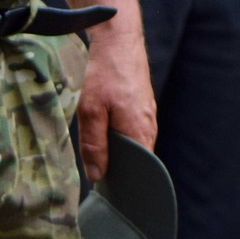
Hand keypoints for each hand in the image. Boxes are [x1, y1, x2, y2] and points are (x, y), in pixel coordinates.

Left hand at [76, 28, 157, 179]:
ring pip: (137, 145)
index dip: (127, 182)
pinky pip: (136, 132)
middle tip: (102, 184)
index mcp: (139, 130)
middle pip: (140, 158)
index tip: (111, 195)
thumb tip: (98, 176)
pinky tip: (107, 142)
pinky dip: (124, 142)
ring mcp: (148, 115)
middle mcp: (149, 125)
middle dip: (123, 171)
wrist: (119, 42)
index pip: (140, 168)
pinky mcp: (143, 106)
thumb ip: (94, 145)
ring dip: (122, 156)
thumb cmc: (104, 76)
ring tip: (102, 166)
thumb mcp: (90, 112)